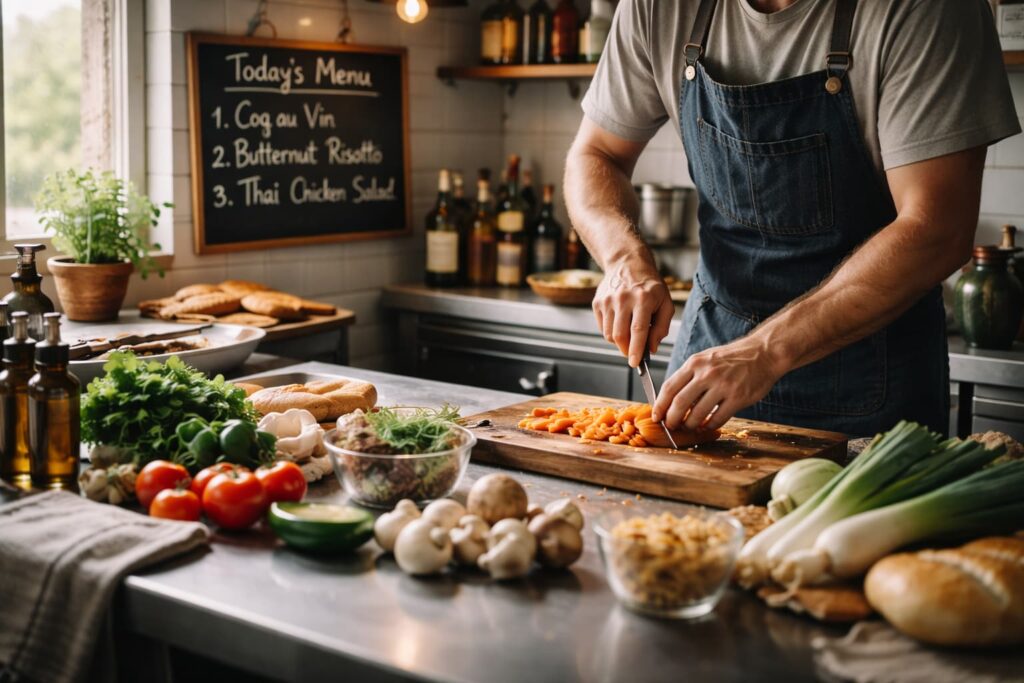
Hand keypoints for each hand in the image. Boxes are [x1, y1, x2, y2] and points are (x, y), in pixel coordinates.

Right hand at [592, 262, 674, 367]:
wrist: (627, 264)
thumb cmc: (650, 287)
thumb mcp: (665, 303)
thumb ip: (661, 328)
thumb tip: (651, 349)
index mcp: (643, 299)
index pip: (638, 330)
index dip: (636, 350)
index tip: (635, 364)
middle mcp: (622, 299)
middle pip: (620, 335)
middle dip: (627, 350)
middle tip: (633, 354)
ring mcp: (607, 300)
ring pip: (609, 334)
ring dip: (619, 342)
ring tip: (628, 334)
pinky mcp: (597, 302)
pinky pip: (602, 327)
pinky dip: (611, 332)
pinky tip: (620, 323)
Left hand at [652, 335, 786, 431]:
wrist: (763, 353)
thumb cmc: (732, 357)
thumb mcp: (706, 359)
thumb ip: (689, 375)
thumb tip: (671, 398)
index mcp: (695, 363)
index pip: (669, 387)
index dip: (660, 405)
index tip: (656, 416)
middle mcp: (707, 374)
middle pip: (679, 403)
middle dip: (671, 419)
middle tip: (670, 426)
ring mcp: (723, 386)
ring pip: (697, 414)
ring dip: (690, 425)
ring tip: (689, 427)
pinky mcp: (738, 398)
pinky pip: (717, 418)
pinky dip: (709, 426)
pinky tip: (707, 426)